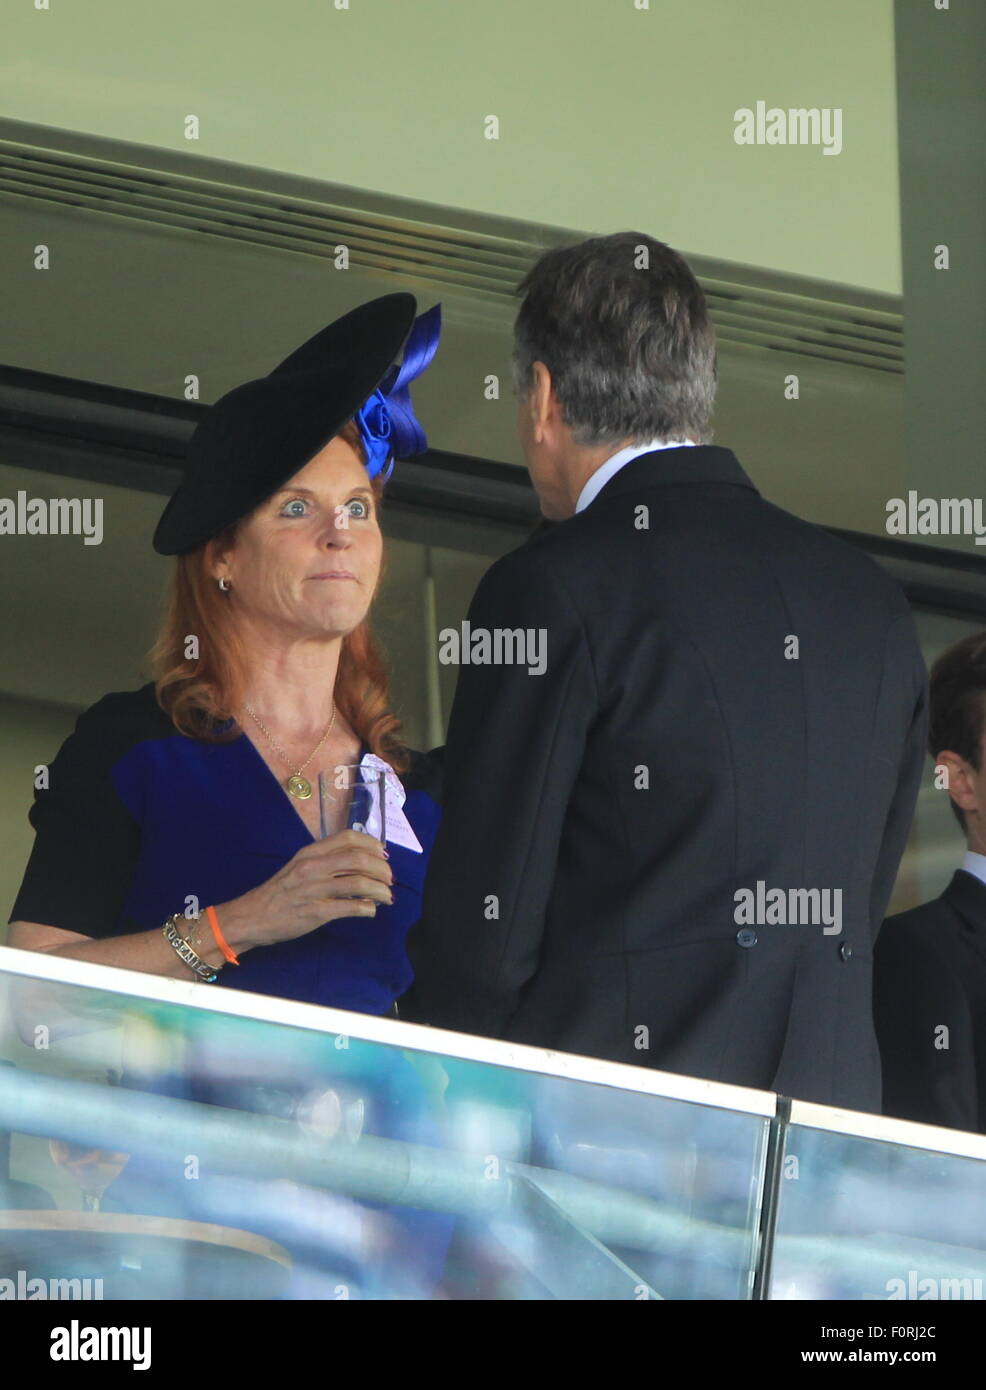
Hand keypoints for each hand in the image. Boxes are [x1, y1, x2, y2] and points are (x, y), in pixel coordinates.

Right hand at [216, 829, 393, 951]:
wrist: (252, 916)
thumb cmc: (280, 892)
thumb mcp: (300, 866)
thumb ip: (326, 861)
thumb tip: (361, 862)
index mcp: (311, 852)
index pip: (348, 838)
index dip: (372, 844)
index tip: (383, 855)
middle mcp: (313, 866)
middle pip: (359, 858)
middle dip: (382, 869)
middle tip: (389, 880)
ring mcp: (315, 889)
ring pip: (359, 882)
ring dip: (380, 890)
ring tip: (386, 897)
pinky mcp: (316, 912)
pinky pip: (351, 907)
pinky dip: (367, 908)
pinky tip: (370, 911)